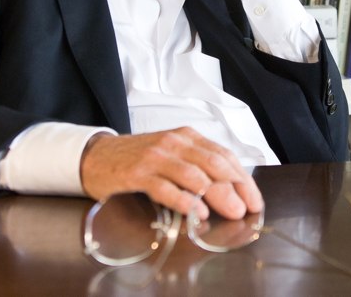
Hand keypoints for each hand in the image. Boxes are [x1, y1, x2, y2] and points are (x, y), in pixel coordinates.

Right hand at [79, 127, 263, 219]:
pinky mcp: (138, 173)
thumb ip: (197, 165)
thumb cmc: (138, 159)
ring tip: (230, 211)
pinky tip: (197, 213)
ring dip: (216, 195)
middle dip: (235, 188)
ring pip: (194, 175)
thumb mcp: (172, 155)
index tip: (254, 199)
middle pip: (213, 164)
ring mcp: (156, 157)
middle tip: (247, 209)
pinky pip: (166, 187)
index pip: (223, 156)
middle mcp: (174, 143)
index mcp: (186, 137)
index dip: (242, 178)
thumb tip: (230, 190)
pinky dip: (185, 201)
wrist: (96, 156)